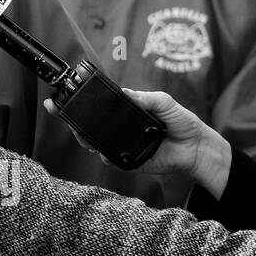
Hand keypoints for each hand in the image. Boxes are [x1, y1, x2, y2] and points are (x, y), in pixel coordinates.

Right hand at [44, 88, 229, 193]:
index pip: (96, 107)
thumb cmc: (181, 122)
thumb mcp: (164, 102)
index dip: (77, 103)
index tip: (59, 99)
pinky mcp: (127, 162)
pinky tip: (103, 152)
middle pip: (88, 125)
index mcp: (123, 112)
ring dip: (84, 139)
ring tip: (81, 135)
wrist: (197, 148)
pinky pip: (110, 160)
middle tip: (66, 116)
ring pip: (94, 143)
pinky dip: (105, 156)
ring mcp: (120, 145)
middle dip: (73, 121)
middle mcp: (118, 129)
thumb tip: (126, 92)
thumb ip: (145, 98)